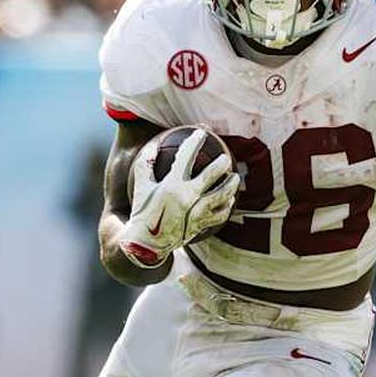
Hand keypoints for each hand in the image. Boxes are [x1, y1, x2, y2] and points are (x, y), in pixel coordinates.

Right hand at [118, 129, 239, 267]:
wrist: (146, 245)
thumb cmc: (142, 212)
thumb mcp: (140, 187)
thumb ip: (145, 165)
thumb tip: (151, 146)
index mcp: (171, 185)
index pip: (186, 157)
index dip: (195, 141)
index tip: (202, 132)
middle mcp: (187, 198)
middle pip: (211, 176)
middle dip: (221, 164)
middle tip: (226, 157)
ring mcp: (196, 213)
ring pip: (221, 196)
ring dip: (230, 185)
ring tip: (235, 178)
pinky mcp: (200, 225)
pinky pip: (220, 215)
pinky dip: (227, 207)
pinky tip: (230, 201)